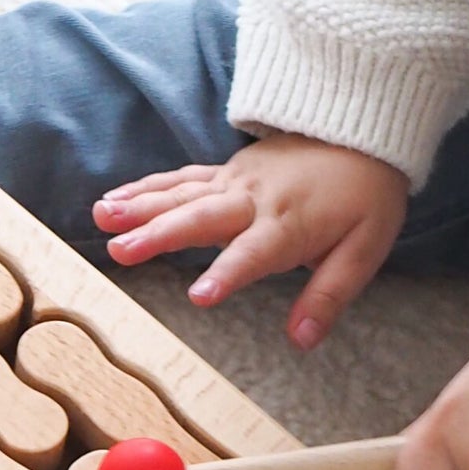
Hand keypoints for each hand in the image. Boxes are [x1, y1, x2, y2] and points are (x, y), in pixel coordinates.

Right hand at [93, 134, 408, 348]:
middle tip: (122, 252)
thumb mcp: (364, 249)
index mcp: (290, 225)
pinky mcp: (225, 172)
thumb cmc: (365, 196)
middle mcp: (255, 201)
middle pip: (202, 218)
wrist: (362, 130)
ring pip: (182, 194)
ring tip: (102, 218)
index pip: (254, 253)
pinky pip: (180, 179)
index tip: (199, 297)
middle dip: (160, 235)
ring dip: (140, 207)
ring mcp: (235, 182)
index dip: (227, 273)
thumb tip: (302, 340)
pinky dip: (146, 188)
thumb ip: (329, 296)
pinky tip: (114, 200)